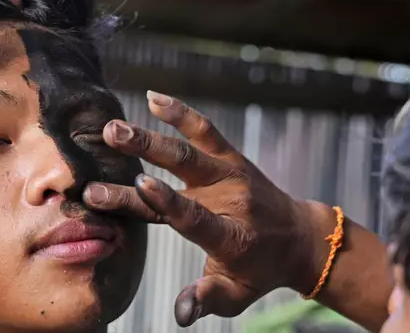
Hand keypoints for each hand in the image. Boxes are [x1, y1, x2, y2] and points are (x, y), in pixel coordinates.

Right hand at [83, 91, 317, 325]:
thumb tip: (181, 314)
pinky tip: (154, 99)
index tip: (140, 183)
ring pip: (190, 147)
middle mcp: (231, 197)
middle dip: (147, 151)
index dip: (169, 201)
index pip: (195, 215)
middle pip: (187, 168)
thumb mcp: (237, 293)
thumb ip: (208, 299)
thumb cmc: (261, 269)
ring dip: (152, 133)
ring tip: (116, 125)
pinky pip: (206, 131)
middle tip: (111, 138)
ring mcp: (231, 173)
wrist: (298, 237)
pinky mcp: (232, 158)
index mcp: (229, 234)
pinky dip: (181, 114)